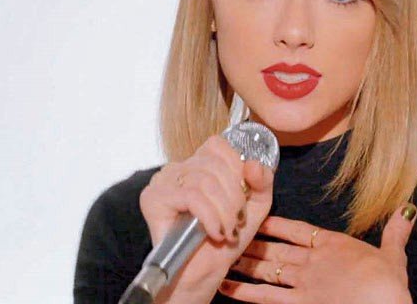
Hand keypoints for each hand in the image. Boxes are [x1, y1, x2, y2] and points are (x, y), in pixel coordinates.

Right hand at [139, 134, 274, 303]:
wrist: (204, 272)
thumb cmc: (226, 237)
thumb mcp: (256, 205)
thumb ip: (262, 181)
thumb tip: (253, 163)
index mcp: (198, 163)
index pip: (217, 145)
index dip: (236, 168)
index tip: (242, 196)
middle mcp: (177, 168)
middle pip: (214, 164)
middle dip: (234, 196)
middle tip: (236, 221)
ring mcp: (162, 181)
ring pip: (204, 181)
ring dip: (223, 211)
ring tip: (226, 230)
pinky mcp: (153, 198)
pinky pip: (190, 196)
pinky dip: (209, 216)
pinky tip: (214, 233)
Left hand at [218, 204, 416, 303]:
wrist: (382, 302)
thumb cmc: (389, 285)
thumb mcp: (394, 256)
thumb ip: (395, 233)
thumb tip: (408, 211)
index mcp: (333, 245)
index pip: (297, 229)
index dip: (277, 224)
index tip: (259, 216)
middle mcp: (313, 261)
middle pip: (276, 249)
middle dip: (253, 243)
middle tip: (232, 235)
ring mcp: (304, 282)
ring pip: (266, 269)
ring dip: (245, 263)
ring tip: (223, 256)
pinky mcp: (299, 302)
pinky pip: (265, 297)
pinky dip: (244, 292)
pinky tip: (226, 287)